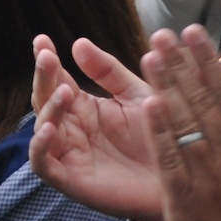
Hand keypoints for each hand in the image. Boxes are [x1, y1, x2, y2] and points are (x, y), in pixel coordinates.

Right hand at [29, 34, 165, 220]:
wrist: (180, 177)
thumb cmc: (160, 134)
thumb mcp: (135, 95)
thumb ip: (107, 71)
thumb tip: (78, 42)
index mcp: (84, 106)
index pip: (57, 79)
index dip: (47, 60)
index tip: (42, 39)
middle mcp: (72, 128)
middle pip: (44, 99)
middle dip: (43, 77)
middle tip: (48, 57)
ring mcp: (70, 154)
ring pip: (42, 128)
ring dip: (48, 108)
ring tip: (64, 91)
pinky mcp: (71, 181)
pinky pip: (43, 165)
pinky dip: (40, 147)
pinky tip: (51, 129)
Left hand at [143, 26, 220, 220]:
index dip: (209, 61)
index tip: (194, 33)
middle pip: (204, 102)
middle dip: (183, 65)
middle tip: (163, 34)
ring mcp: (208, 179)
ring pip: (185, 125)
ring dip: (167, 87)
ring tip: (150, 56)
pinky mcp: (185, 200)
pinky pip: (170, 160)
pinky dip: (159, 132)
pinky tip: (147, 104)